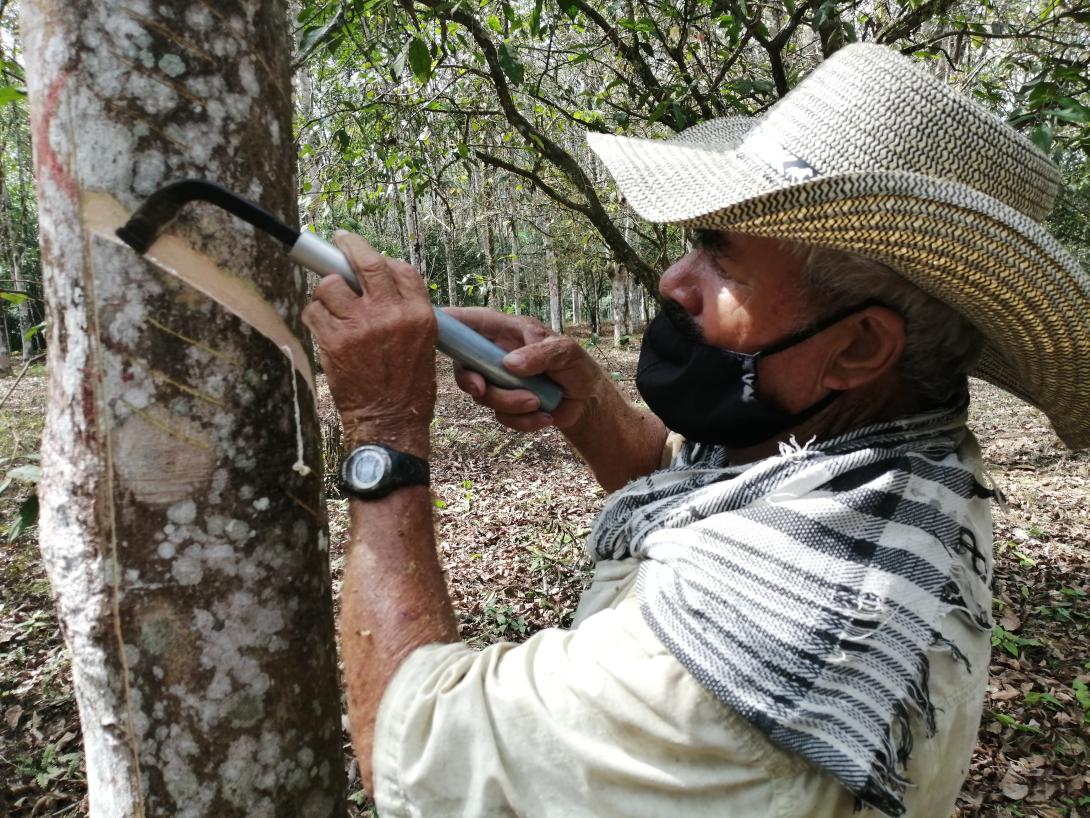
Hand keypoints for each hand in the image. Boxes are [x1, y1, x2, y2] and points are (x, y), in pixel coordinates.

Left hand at [302, 232, 436, 456]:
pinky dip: (314, 316)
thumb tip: (375, 283)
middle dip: (348, 246)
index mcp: (419, 315)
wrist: (390, 422)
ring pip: (330, 285)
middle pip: (366, 263)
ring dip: (327, 292)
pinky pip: (313, 311)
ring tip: (332, 306)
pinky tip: (323, 327)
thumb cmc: (408, 388)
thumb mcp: (423, 344)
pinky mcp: (335, 340)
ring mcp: (361, 326)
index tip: (366, 255)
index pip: (400, 269)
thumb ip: (403, 311)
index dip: (381, 259)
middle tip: (340, 241)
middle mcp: (391, 314)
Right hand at [445, 308, 608, 432]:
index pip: (468, 321)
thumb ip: (540, 354)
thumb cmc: (575, 365)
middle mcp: (494, 355)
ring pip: (484, 397)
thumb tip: (509, 364)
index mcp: (504, 331)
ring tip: (538, 402)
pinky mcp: (506, 407)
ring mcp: (498, 382)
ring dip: (510, 404)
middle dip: (471, 382)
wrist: (588, 400)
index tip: (431, 332)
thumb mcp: (566, 352)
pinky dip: (524, 421)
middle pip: (463, 367)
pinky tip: (545, 416)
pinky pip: (502, 418)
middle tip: (482, 390)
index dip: (445, 324)